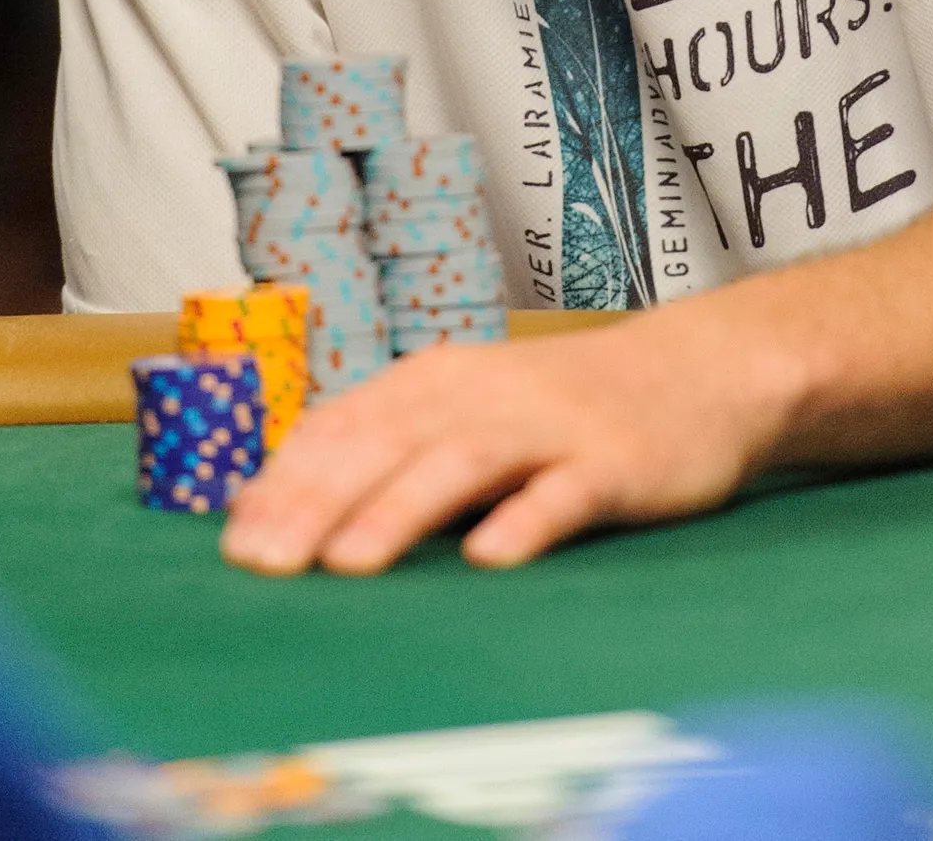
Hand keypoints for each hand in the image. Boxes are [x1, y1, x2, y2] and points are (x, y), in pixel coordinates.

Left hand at [221, 304, 802, 575]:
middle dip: (321, 503)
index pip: (346, 426)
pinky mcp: (613, 463)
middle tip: (265, 562)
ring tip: (349, 562)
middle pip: (391, 444)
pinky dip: (527, 520)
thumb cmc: (563, 403)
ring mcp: (551, 428)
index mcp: (439, 381)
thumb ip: (386, 441)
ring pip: (464, 463)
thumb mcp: (467, 405)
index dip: (288, 483)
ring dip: (403, 509)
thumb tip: (271, 496)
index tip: (235, 542)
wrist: (697, 369)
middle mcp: (485, 396)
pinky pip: (564, 493)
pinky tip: (493, 557)